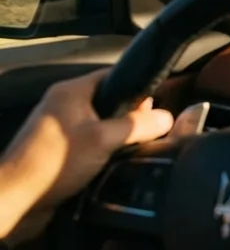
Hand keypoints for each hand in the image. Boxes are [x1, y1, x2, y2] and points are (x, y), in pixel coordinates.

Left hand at [0, 68, 172, 241]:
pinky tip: (115, 161)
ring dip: (117, 135)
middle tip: (150, 129)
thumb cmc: (55, 161)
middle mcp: (63, 104)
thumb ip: (138, 126)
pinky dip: (104, 149)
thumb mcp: (104, 139)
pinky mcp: (57, 151)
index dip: (138, 86)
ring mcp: (58, 128)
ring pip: (100, 124)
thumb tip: (168, 117)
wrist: (16, 199)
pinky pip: (90, 142)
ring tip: (135, 146)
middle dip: (131, 115)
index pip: (114, 75)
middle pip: (109, 100)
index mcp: (71, 91)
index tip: (159, 103)